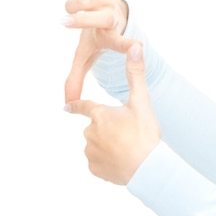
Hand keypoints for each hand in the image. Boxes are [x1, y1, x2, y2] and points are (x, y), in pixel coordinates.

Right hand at [63, 0, 136, 102]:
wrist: (108, 11)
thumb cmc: (96, 36)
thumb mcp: (86, 56)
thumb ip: (76, 78)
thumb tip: (67, 103)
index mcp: (110, 36)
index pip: (120, 43)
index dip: (126, 46)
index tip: (136, 46)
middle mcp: (111, 18)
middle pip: (104, 19)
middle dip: (83, 20)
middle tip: (65, 22)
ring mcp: (107, 0)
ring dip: (75, 4)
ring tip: (70, 10)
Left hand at [66, 43, 160, 184]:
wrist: (148, 167)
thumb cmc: (144, 133)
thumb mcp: (142, 102)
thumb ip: (136, 74)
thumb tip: (136, 46)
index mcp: (99, 115)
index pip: (83, 106)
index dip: (76, 106)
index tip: (67, 106)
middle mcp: (90, 133)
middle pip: (97, 128)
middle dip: (109, 130)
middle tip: (129, 135)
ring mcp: (91, 152)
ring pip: (98, 146)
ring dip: (109, 147)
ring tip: (128, 150)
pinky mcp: (95, 169)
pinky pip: (100, 163)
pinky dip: (110, 162)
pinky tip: (123, 163)